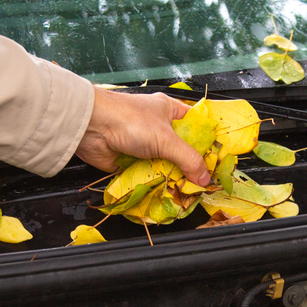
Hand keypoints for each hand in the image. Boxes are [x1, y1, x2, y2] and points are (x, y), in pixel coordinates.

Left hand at [75, 87, 211, 184]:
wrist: (90, 127)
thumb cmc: (128, 120)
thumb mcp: (166, 139)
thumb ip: (188, 159)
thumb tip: (204, 177)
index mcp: (169, 112)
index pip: (196, 127)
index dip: (207, 144)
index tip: (216, 163)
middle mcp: (157, 128)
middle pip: (180, 151)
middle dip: (189, 167)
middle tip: (201, 183)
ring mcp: (143, 146)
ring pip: (164, 165)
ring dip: (172, 178)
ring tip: (185, 193)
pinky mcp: (130, 162)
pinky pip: (148, 176)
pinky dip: (154, 185)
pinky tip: (165, 194)